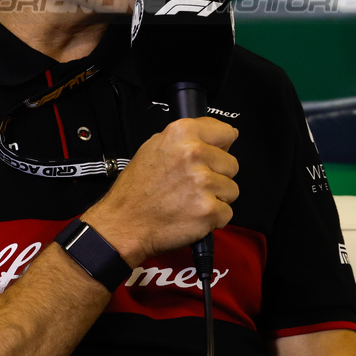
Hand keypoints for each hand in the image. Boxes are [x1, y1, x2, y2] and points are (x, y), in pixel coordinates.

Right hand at [82, 116, 238, 264]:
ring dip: (216, 198)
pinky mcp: (208, 210)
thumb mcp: (154, 147)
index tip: (215, 154)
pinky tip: (192, 215)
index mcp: (182, 133)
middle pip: (231, 164)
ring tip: (190, 200)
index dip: (221, 146)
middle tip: (193, 185)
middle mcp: (194, 154)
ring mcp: (203, 182)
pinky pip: (227, 213)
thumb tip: (219, 136)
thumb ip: (187, 138)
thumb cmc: (137, 189)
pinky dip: (213, 219)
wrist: (124, 223)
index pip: (225, 132)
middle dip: (218, 176)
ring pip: (232, 190)